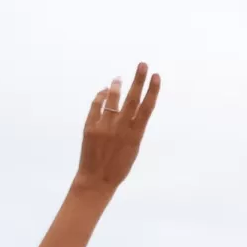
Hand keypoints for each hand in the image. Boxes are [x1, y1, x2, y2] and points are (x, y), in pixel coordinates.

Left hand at [74, 63, 159, 193]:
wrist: (97, 181)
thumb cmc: (118, 167)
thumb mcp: (133, 149)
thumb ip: (133, 128)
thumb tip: (133, 108)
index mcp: (135, 135)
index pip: (147, 108)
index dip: (152, 91)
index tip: (156, 76)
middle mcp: (121, 128)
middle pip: (132, 99)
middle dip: (138, 80)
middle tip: (142, 64)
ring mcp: (105, 127)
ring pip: (113, 99)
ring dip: (117, 86)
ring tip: (119, 78)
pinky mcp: (90, 127)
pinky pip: (96, 106)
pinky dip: (100, 96)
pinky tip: (104, 91)